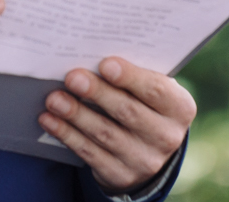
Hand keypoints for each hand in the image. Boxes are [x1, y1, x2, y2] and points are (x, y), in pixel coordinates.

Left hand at [39, 57, 195, 195]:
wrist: (147, 148)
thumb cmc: (143, 102)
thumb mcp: (149, 87)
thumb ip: (132, 73)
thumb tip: (93, 53)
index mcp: (179, 108)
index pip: (156, 90)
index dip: (130, 77)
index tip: (105, 63)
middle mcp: (167, 136)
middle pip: (128, 112)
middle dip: (97, 93)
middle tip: (72, 77)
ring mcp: (145, 160)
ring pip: (105, 134)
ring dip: (76, 114)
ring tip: (54, 98)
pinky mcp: (121, 174)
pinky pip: (90, 153)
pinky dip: (67, 134)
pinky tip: (49, 119)